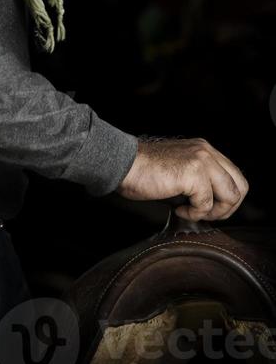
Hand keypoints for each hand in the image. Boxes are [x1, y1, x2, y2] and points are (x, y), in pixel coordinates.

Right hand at [116, 136, 248, 221]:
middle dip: (227, 208)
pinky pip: (207, 204)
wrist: (122, 164)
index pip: (235, 177)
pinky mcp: (193, 172)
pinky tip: (177, 208)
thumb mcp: (179, 172)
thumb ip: (199, 181)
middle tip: (205, 214)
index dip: (227, 199)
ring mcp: (201, 159)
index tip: (208, 208)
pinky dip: (193, 213)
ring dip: (213, 211)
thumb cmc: (144, 172)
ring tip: (191, 210)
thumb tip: (214, 206)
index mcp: (204, 149)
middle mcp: (206, 150)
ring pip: (231, 195)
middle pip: (240, 186)